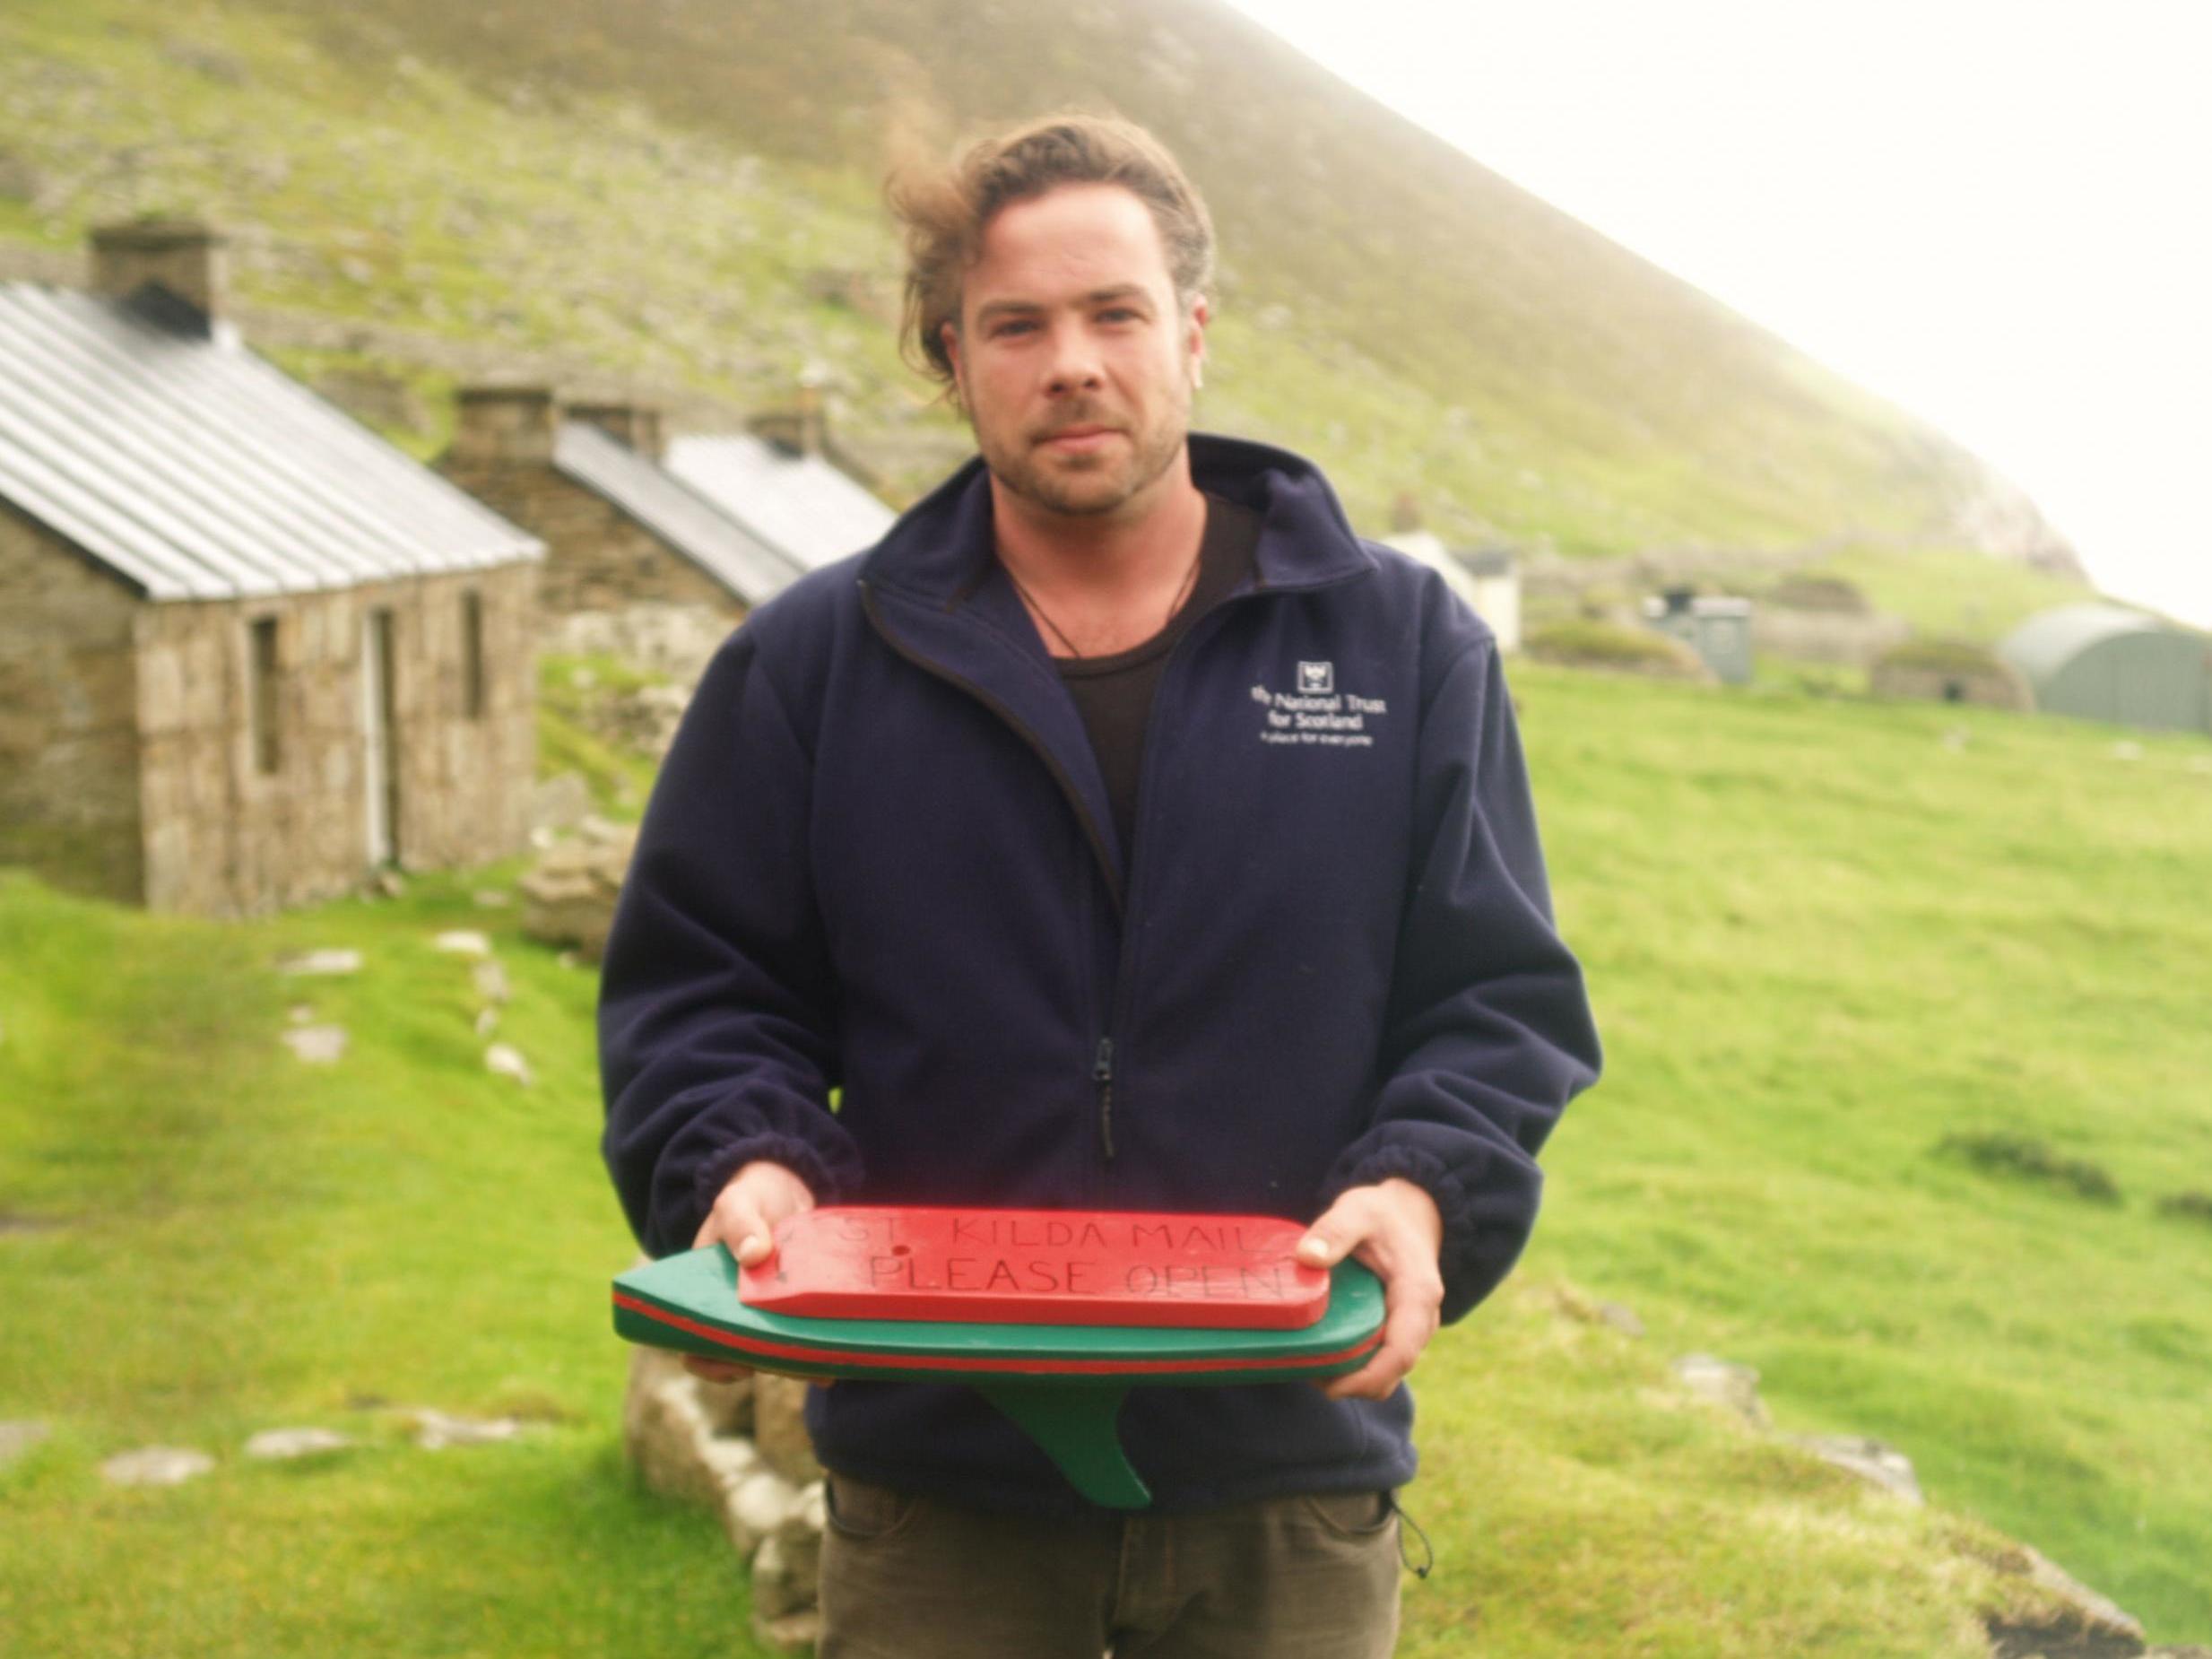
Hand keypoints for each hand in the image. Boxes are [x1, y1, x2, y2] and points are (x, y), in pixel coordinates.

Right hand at [684, 1160, 816, 1383]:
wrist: (785, 1188)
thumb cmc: (751, 1196)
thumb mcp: (739, 1202)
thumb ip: (741, 1223)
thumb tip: (754, 1254)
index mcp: (706, 1291)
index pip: (694, 1337)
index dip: (707, 1360)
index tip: (735, 1365)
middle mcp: (734, 1309)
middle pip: (739, 1351)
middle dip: (761, 1365)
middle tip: (788, 1365)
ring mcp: (767, 1310)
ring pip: (773, 1348)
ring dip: (792, 1362)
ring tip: (819, 1367)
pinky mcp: (796, 1306)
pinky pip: (801, 1333)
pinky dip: (815, 1347)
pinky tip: (836, 1358)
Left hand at [1296, 1177, 1444, 1400]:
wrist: (1410, 1214)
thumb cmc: (1383, 1214)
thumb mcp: (1358, 1210)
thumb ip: (1334, 1230)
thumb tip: (1307, 1256)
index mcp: (1418, 1295)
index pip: (1401, 1353)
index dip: (1368, 1378)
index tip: (1331, 1386)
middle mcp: (1423, 1320)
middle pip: (1392, 1372)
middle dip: (1352, 1384)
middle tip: (1305, 1373)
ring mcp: (1413, 1329)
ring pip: (1387, 1373)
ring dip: (1351, 1379)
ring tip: (1309, 1365)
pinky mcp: (1399, 1331)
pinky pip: (1381, 1362)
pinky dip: (1355, 1368)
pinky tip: (1321, 1354)